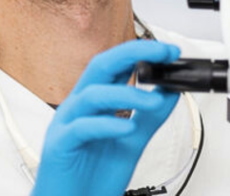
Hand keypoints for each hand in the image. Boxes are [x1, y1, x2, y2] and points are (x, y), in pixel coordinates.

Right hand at [31, 40, 179, 195]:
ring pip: (92, 94)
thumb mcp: (131, 142)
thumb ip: (149, 117)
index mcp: (94, 101)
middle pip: (100, 66)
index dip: (141, 52)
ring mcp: (66, 124)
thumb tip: (170, 92)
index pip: (115, 65)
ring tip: (155, 101)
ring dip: (127, 93)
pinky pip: (82, 128)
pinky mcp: (59, 146)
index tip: (169, 51)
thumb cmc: (92, 177)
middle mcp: (78, 106)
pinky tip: (127, 127)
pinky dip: (107, 125)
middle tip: (162, 53)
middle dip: (133, 54)